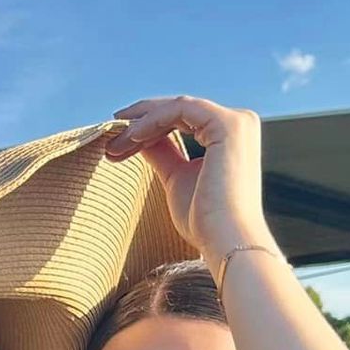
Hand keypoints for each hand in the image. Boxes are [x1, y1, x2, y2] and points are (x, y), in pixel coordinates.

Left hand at [106, 95, 269, 272]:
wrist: (225, 241)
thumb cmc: (205, 221)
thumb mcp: (176, 179)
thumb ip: (162, 154)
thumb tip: (139, 138)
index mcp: (228, 137)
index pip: (182, 121)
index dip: (148, 127)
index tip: (118, 142)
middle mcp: (238, 123)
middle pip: (179, 111)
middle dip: (141, 122)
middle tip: (112, 137)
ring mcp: (235, 122)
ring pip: (177, 108)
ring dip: (143, 123)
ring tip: (117, 142)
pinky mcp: (227, 124)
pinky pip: (181, 110)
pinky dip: (153, 120)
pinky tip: (133, 137)